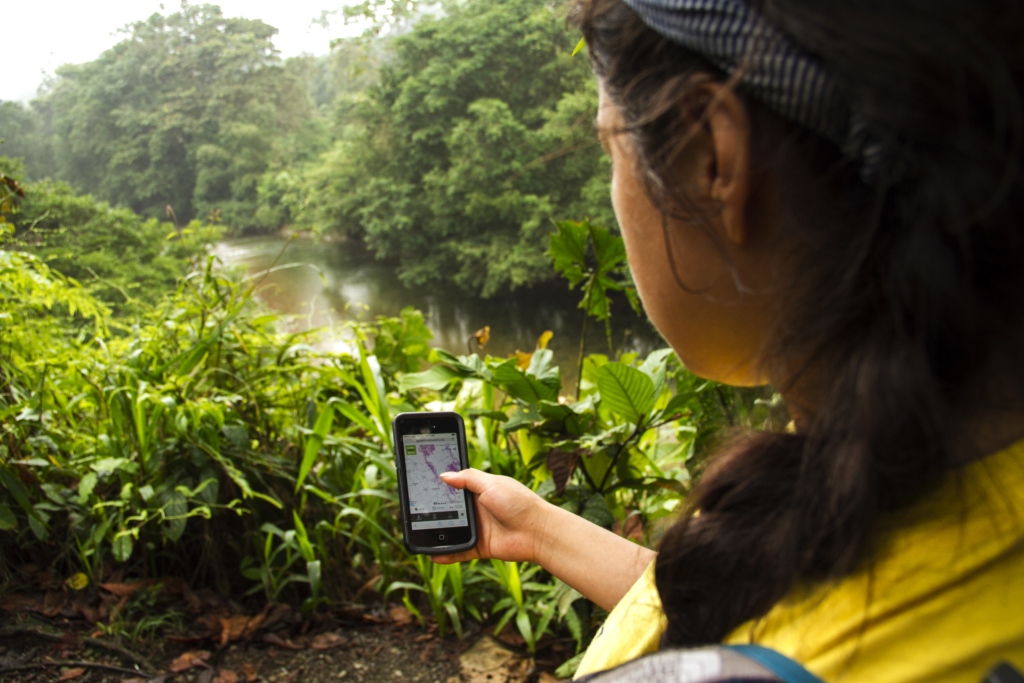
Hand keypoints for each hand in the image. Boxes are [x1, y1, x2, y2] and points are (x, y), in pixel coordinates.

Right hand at [433, 468, 655, 609]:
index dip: (440, 486)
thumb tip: (445, 475)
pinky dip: (447, 554)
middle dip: (433, 510)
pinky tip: (433, 555)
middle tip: (414, 510)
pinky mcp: (481, 546)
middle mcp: (477, 509)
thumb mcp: (491, 483)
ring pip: (452, 531)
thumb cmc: (518, 502)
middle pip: (450, 510)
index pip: (456, 486)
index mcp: (480, 490)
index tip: (422, 484)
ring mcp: (479, 528)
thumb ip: (467, 478)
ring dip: (437, 533)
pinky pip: (459, 551)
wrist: (538, 531)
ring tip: (418, 533)